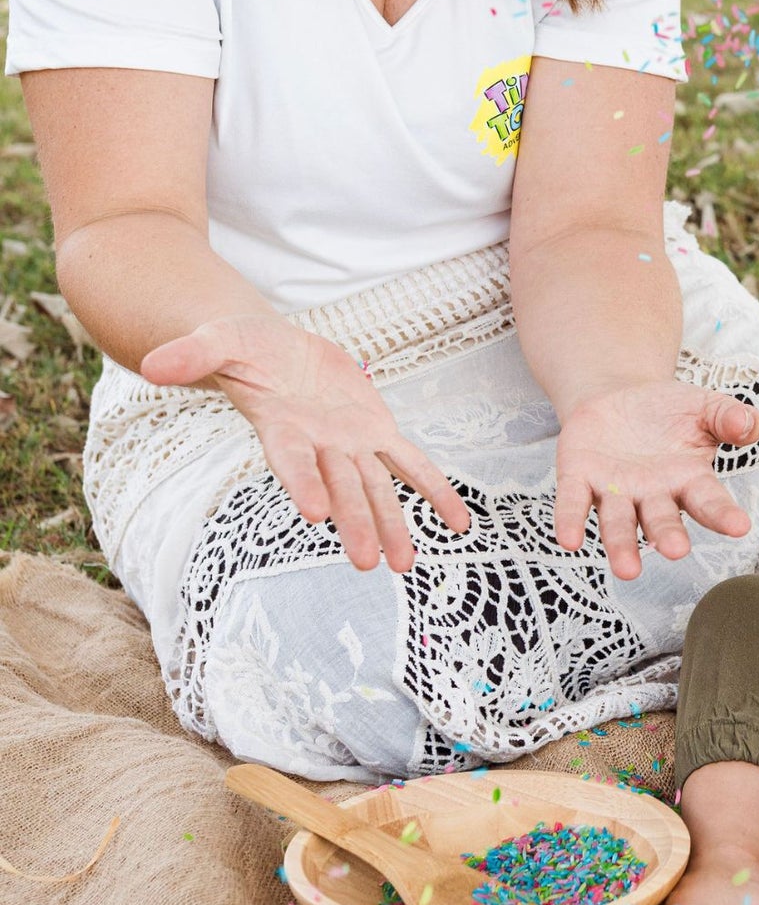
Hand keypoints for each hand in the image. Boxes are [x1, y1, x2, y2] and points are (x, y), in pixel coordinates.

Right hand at [140, 315, 469, 574]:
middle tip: (365, 562)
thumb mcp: (218, 340)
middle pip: (339, 487)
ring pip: (378, 488)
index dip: (302, 483)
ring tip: (406, 564)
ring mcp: (350, 444)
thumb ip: (192, 354)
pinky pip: (413, 464)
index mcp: (281, 430)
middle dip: (353, 522)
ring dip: (394, 524)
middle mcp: (318, 447)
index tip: (313, 512)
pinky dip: (436, 491)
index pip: (291, 462)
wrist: (275, 351)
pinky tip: (460, 523)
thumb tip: (152, 365)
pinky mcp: (377, 432)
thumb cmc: (243, 349)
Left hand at [553, 379, 758, 578]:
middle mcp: (652, 495)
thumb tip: (749, 425)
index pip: (709, 500)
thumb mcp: (704, 407)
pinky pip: (574, 503)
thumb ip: (728, 416)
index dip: (723, 514)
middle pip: (661, 519)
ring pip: (618, 522)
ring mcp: (615, 491)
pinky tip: (569, 540)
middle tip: (676, 551)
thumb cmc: (669, 411)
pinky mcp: (578, 479)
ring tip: (627, 570)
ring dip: (621, 545)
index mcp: (688, 480)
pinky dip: (570, 521)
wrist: (617, 397)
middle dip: (667, 534)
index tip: (740, 527)